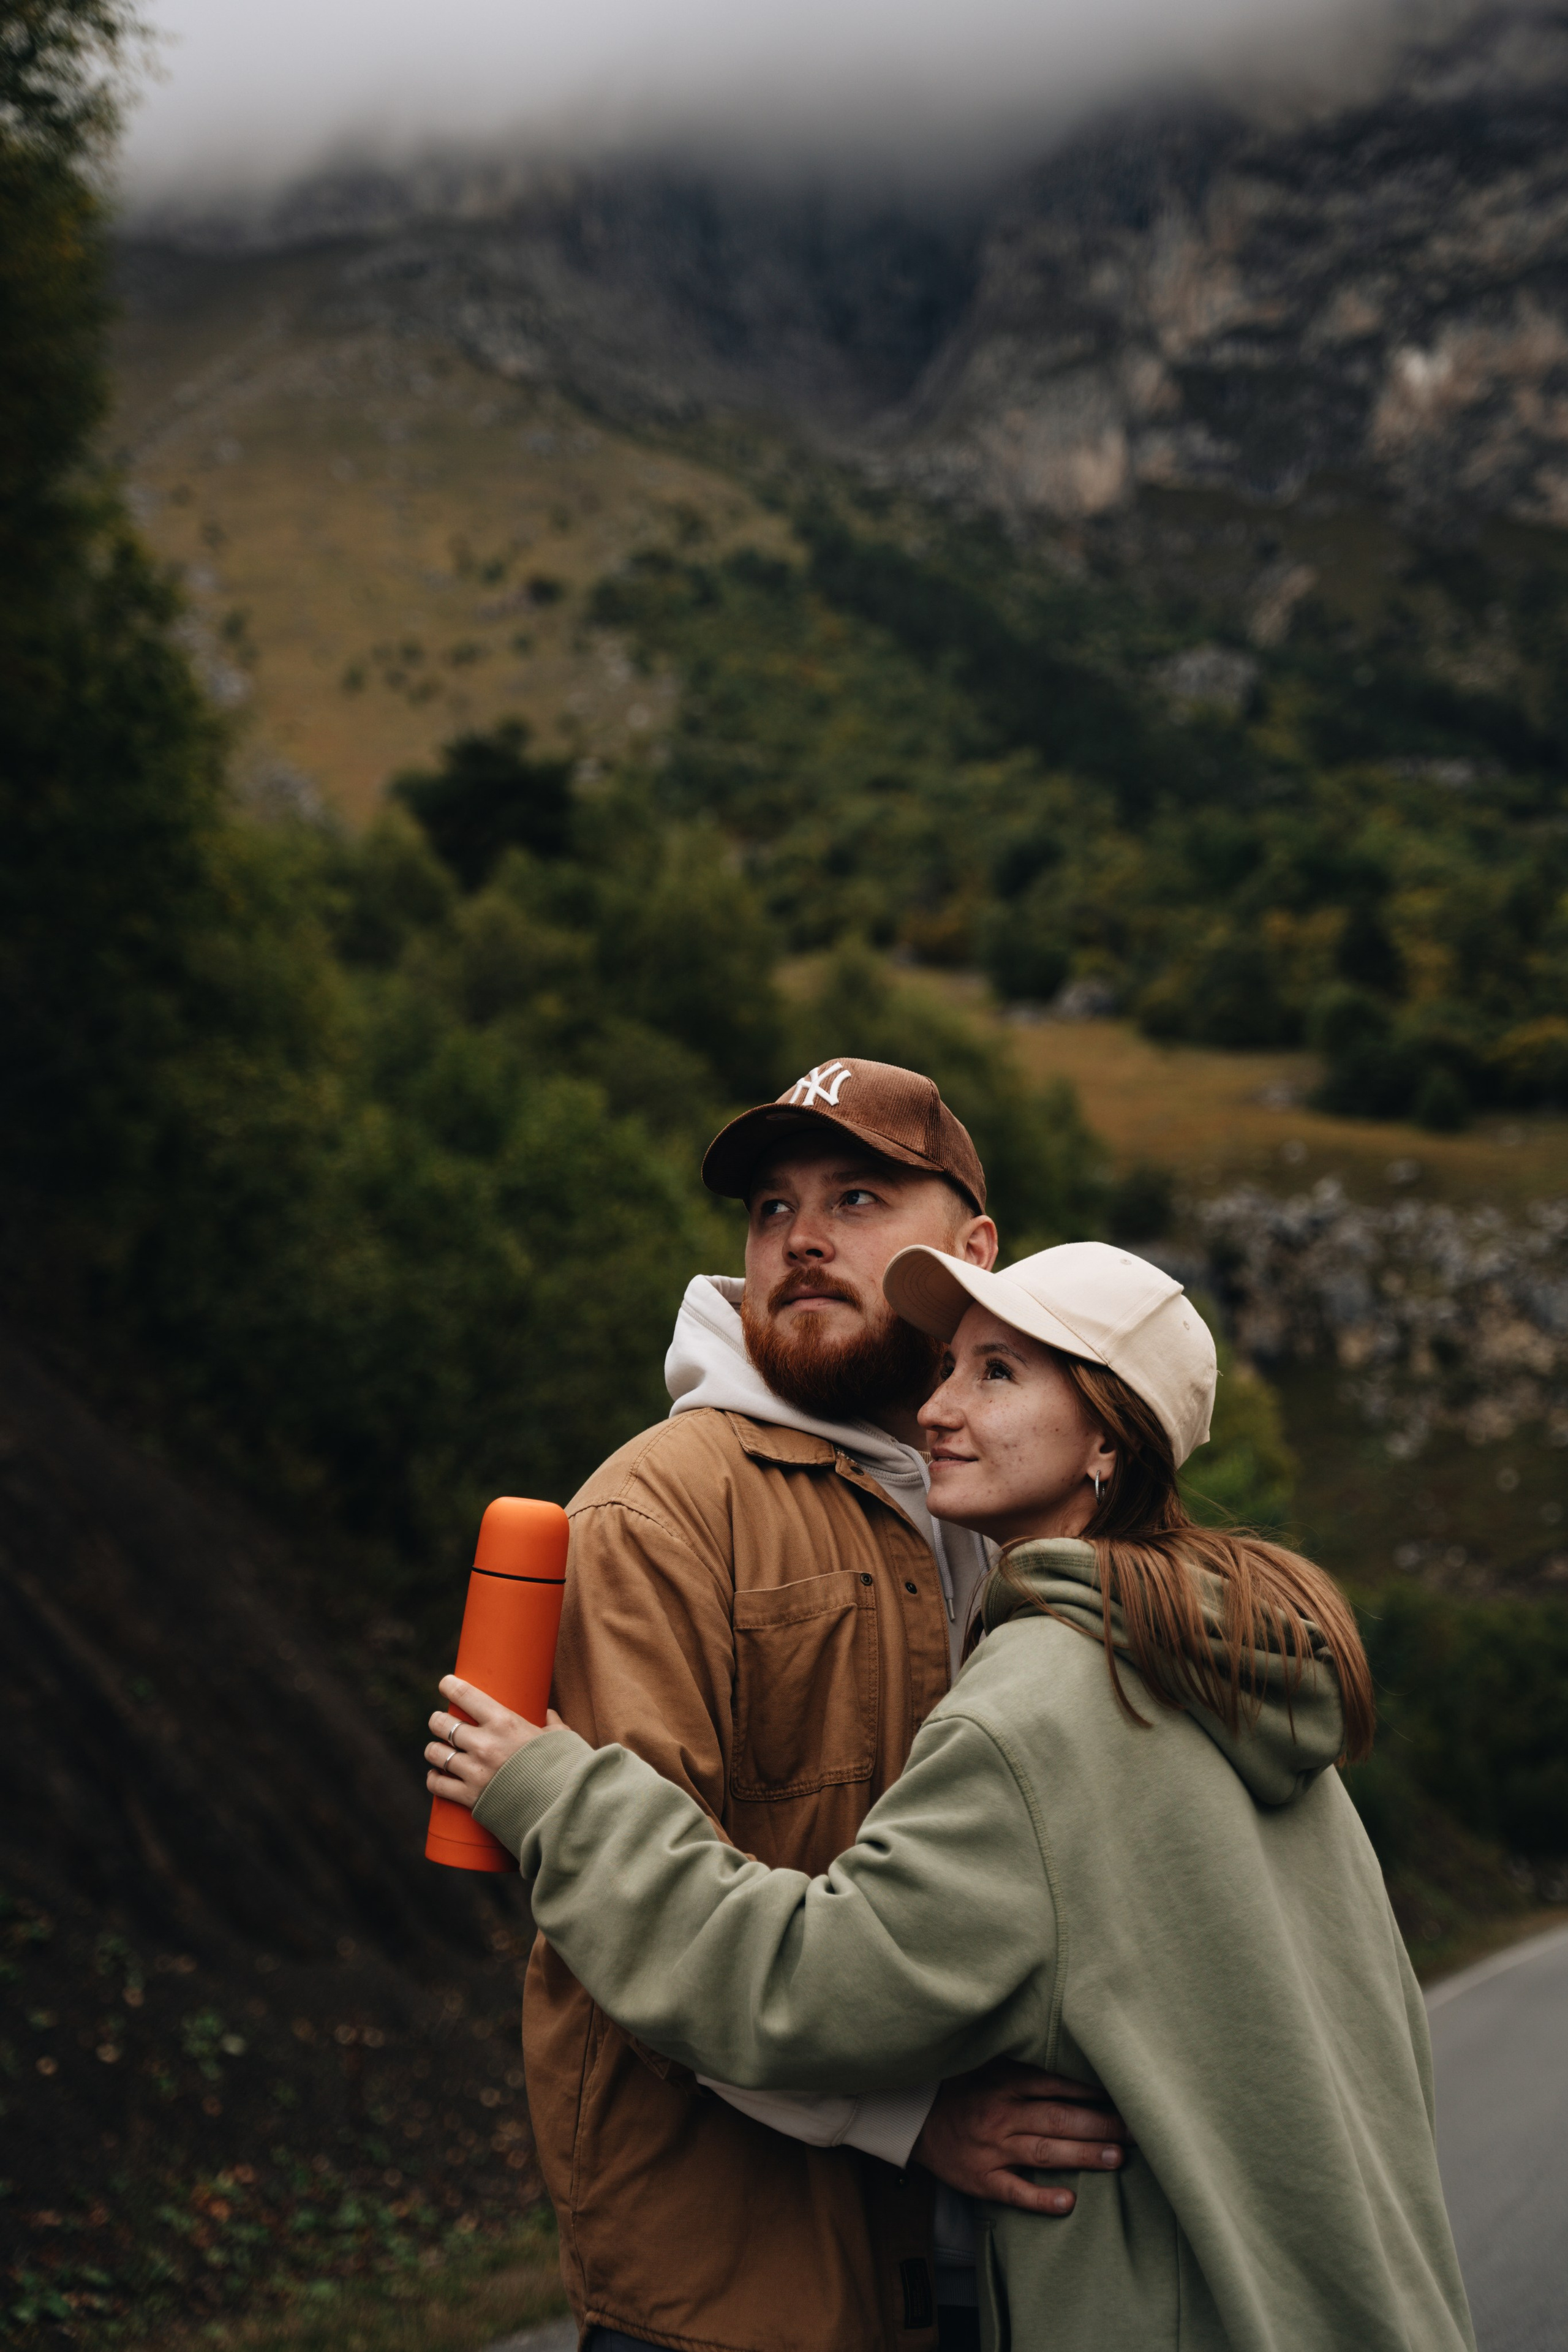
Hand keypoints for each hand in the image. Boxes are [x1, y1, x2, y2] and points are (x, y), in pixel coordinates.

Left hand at [424, 1674, 560, 1809]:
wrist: (561, 1807)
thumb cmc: (563, 1767)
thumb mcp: (560, 1737)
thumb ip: (551, 1724)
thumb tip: (548, 1715)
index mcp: (504, 1722)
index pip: (466, 1696)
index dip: (450, 1686)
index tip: (445, 1684)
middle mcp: (484, 1744)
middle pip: (442, 1724)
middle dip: (438, 1721)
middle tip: (440, 1721)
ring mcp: (475, 1771)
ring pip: (435, 1753)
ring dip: (434, 1750)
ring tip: (437, 1749)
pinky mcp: (470, 1797)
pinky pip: (438, 1785)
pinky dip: (434, 1778)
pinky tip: (436, 1775)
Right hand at [912, 2059, 1131, 2215]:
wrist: (915, 2117)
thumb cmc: (963, 2088)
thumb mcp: (989, 2064)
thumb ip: (1026, 2064)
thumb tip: (1076, 2060)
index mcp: (1004, 2081)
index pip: (1056, 2084)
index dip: (1091, 2091)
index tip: (1123, 2096)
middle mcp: (1000, 2113)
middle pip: (1058, 2118)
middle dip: (1100, 2124)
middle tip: (1135, 2130)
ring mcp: (991, 2148)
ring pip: (1044, 2152)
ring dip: (1083, 2155)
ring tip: (1117, 2158)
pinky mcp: (982, 2179)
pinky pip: (1015, 2191)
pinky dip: (1041, 2198)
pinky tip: (1068, 2202)